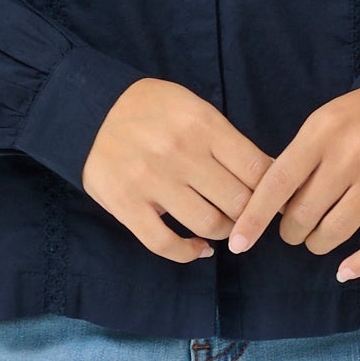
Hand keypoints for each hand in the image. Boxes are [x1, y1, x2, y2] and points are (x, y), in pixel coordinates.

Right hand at [83, 77, 268, 264]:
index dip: (273, 190)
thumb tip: (268, 173)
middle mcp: (180, 153)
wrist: (86, 109)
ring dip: (225, 231)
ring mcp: (152, 182)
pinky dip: (189, 252)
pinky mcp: (127, 205)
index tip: (272, 198)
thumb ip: (226, 139)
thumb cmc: (149, 109)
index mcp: (202, 125)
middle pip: (239, 201)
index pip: (257, 169)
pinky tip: (199, 248)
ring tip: (223, 226)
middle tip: (248, 214)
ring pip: (210, 224)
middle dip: (252, 213)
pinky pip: (166, 244)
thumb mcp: (192, 107)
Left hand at [227, 88, 359, 281]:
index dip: (255, 217)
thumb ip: (300, 159)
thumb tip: (271, 205)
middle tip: (294, 230)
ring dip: (319, 244)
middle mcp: (352, 154)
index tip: (239, 243)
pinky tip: (345, 272)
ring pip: (337, 230)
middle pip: (305, 213)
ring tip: (317, 240)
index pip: (278, 183)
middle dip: (292, 231)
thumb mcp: (325, 122)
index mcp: (323, 132)